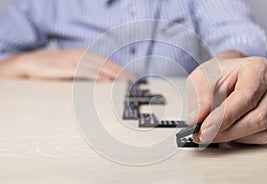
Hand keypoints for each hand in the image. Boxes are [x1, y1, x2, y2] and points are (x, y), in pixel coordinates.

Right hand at [0, 49, 133, 80]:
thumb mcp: (71, 68)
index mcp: (84, 55)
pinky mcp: (66, 67)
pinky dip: (97, 75)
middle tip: (133, 81)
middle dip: (121, 72)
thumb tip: (102, 82)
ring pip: (99, 67)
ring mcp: (74, 60)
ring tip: (125, 82)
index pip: (107, 62)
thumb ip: (85, 74)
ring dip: (113, 74)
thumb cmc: (52, 68)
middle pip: (107, 63)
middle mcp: (82, 55)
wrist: (28, 63)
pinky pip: (85, 71)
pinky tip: (106, 80)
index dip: (120, 69)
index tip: (130, 77)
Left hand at [187, 55, 266, 143]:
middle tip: (202, 135)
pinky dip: (239, 138)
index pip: (246, 96)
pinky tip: (224, 129)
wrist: (229, 75)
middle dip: (226, 130)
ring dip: (231, 136)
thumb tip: (197, 118)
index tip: (206, 128)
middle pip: (258, 117)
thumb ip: (200, 98)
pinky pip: (260, 137)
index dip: (225, 116)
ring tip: (208, 131)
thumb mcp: (202, 78)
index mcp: (259, 68)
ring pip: (260, 131)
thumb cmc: (219, 73)